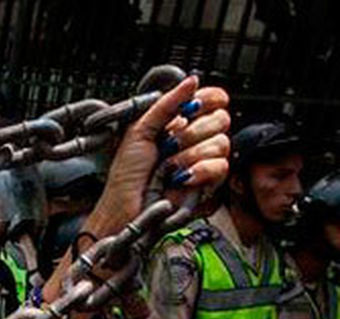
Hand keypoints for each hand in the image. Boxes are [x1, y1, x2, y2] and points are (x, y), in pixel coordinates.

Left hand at [87, 77, 230, 238]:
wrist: (126, 208)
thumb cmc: (126, 176)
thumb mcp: (140, 130)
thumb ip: (166, 103)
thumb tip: (191, 80)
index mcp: (179, 123)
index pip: (213, 99)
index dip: (208, 100)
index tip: (191, 108)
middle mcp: (195, 139)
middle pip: (221, 119)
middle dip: (192, 133)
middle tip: (169, 145)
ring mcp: (204, 160)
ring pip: (222, 143)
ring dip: (190, 155)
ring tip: (169, 167)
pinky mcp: (210, 182)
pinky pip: (221, 166)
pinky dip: (199, 170)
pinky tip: (182, 177)